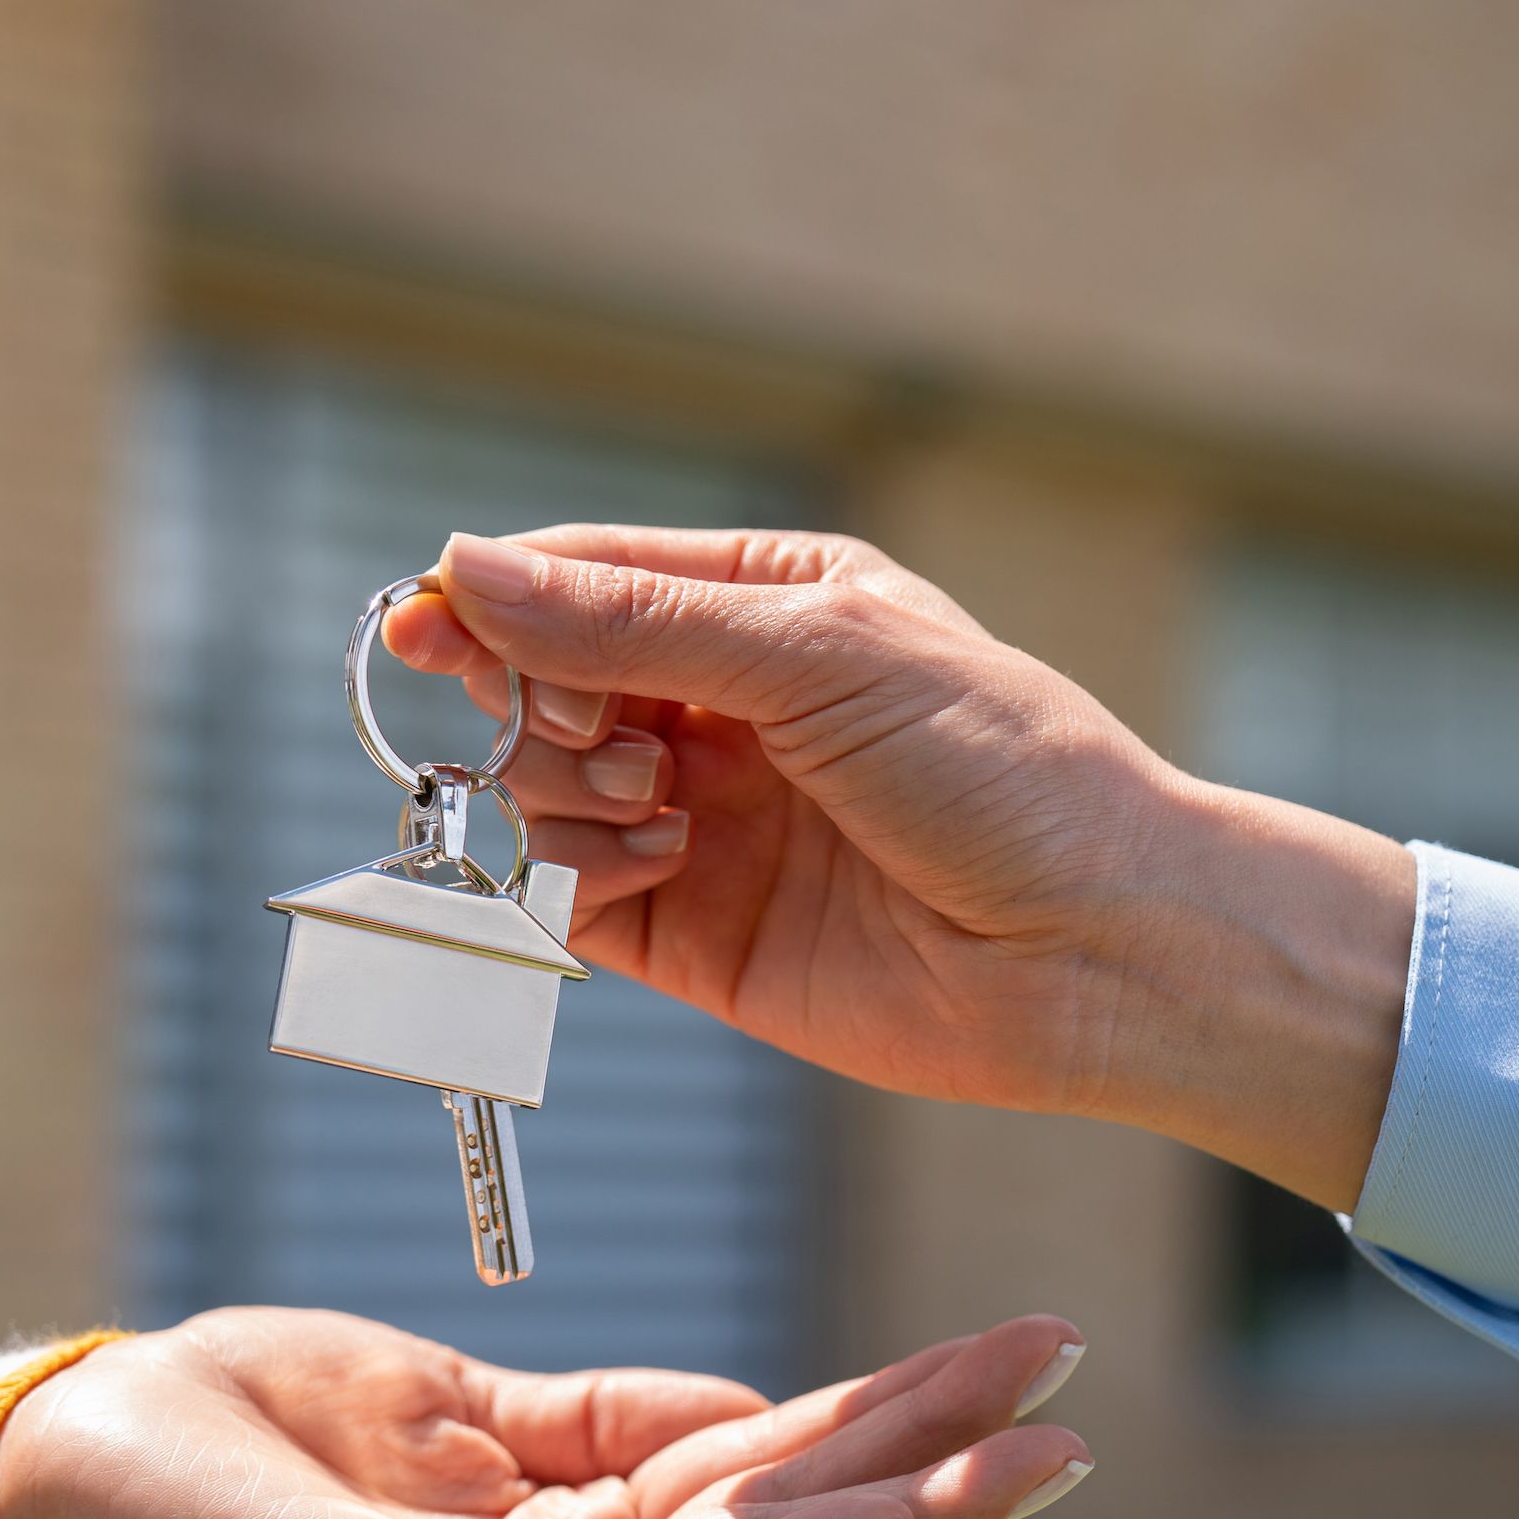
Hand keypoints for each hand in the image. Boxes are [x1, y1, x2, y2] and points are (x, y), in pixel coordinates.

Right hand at [389, 528, 1414, 1210]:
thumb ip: (634, 620)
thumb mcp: (818, 654)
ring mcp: (705, 821)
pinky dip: (578, 876)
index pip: (586, 575)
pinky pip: (568, 895)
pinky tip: (661, 864)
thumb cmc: (1000, 771)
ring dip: (564, 789)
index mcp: (767, 603)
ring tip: (658, 806)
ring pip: (540, 789)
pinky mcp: (695, 933)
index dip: (493, 597)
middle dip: (536, 698)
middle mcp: (726, 708)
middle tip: (592, 723)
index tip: (422, 623)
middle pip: (542, 683)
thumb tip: (469, 569)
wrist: (1097, 949)